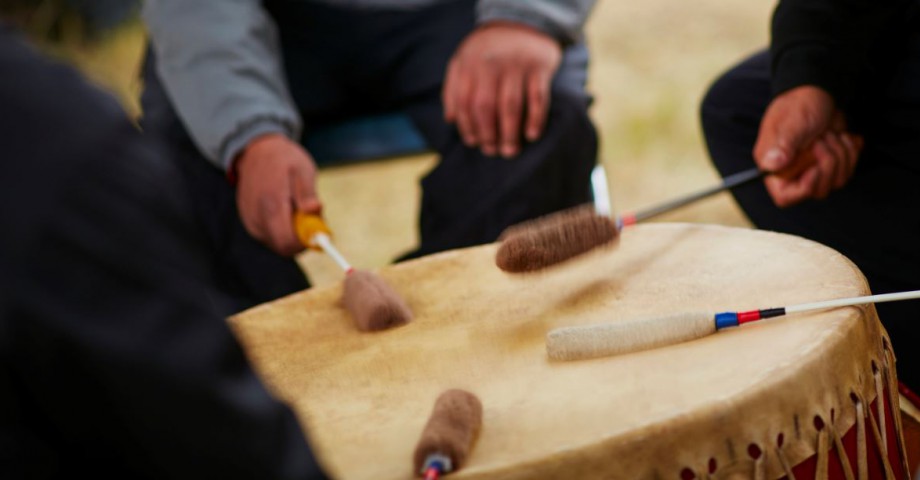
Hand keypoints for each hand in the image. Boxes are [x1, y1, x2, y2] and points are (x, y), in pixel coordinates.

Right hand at [234, 133, 321, 255]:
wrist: (256, 150)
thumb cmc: (283, 159)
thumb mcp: (302, 169)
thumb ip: (307, 193)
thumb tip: (314, 211)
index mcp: (271, 204)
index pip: (287, 242)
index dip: (306, 243)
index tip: (319, 233)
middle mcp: (256, 217)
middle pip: (282, 247)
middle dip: (300, 239)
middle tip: (310, 220)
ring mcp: (250, 221)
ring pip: (276, 243)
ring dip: (291, 233)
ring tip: (295, 207)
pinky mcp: (249, 221)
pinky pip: (269, 236)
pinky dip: (281, 228)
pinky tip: (284, 209)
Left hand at [443, 21, 561, 157]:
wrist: (522, 24)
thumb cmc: (488, 51)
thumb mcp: (463, 61)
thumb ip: (453, 88)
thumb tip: (450, 120)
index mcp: (469, 63)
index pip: (464, 102)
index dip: (467, 126)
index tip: (473, 143)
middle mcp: (491, 63)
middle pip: (486, 106)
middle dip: (488, 134)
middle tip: (492, 151)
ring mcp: (516, 64)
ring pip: (511, 105)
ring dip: (510, 133)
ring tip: (510, 151)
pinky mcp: (539, 67)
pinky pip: (538, 98)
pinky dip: (535, 119)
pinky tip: (532, 135)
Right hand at [753, 86, 863, 206]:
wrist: (817, 93)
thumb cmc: (799, 106)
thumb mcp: (792, 124)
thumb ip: (783, 145)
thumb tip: (771, 165)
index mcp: (775, 167)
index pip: (785, 197)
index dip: (804, 188)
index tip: (815, 167)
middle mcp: (792, 173)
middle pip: (817, 191)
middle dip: (828, 163)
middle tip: (822, 139)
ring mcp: (812, 170)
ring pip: (835, 182)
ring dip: (841, 155)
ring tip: (830, 134)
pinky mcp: (829, 165)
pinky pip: (847, 172)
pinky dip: (850, 153)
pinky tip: (842, 136)